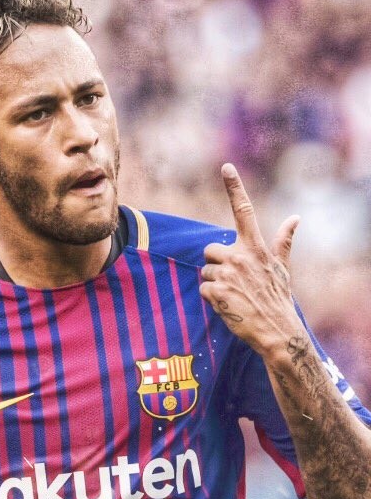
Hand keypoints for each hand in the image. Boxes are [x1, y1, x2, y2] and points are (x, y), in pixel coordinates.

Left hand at [199, 164, 301, 354]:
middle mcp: (240, 256)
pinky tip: (228, 305)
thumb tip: (295, 218)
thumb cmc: (278, 299)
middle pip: (211, 249)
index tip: (226, 167)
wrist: (275, 331)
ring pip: (205, 272)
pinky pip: (203, 289)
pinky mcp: (216, 291)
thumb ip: (283, 241)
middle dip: (216, 264)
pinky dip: (211, 299)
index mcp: (256, 247)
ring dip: (215, 284)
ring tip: (234, 296)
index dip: (234, 187)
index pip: (244, 211)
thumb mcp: (282, 268)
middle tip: (233, 281)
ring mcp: (227, 274)